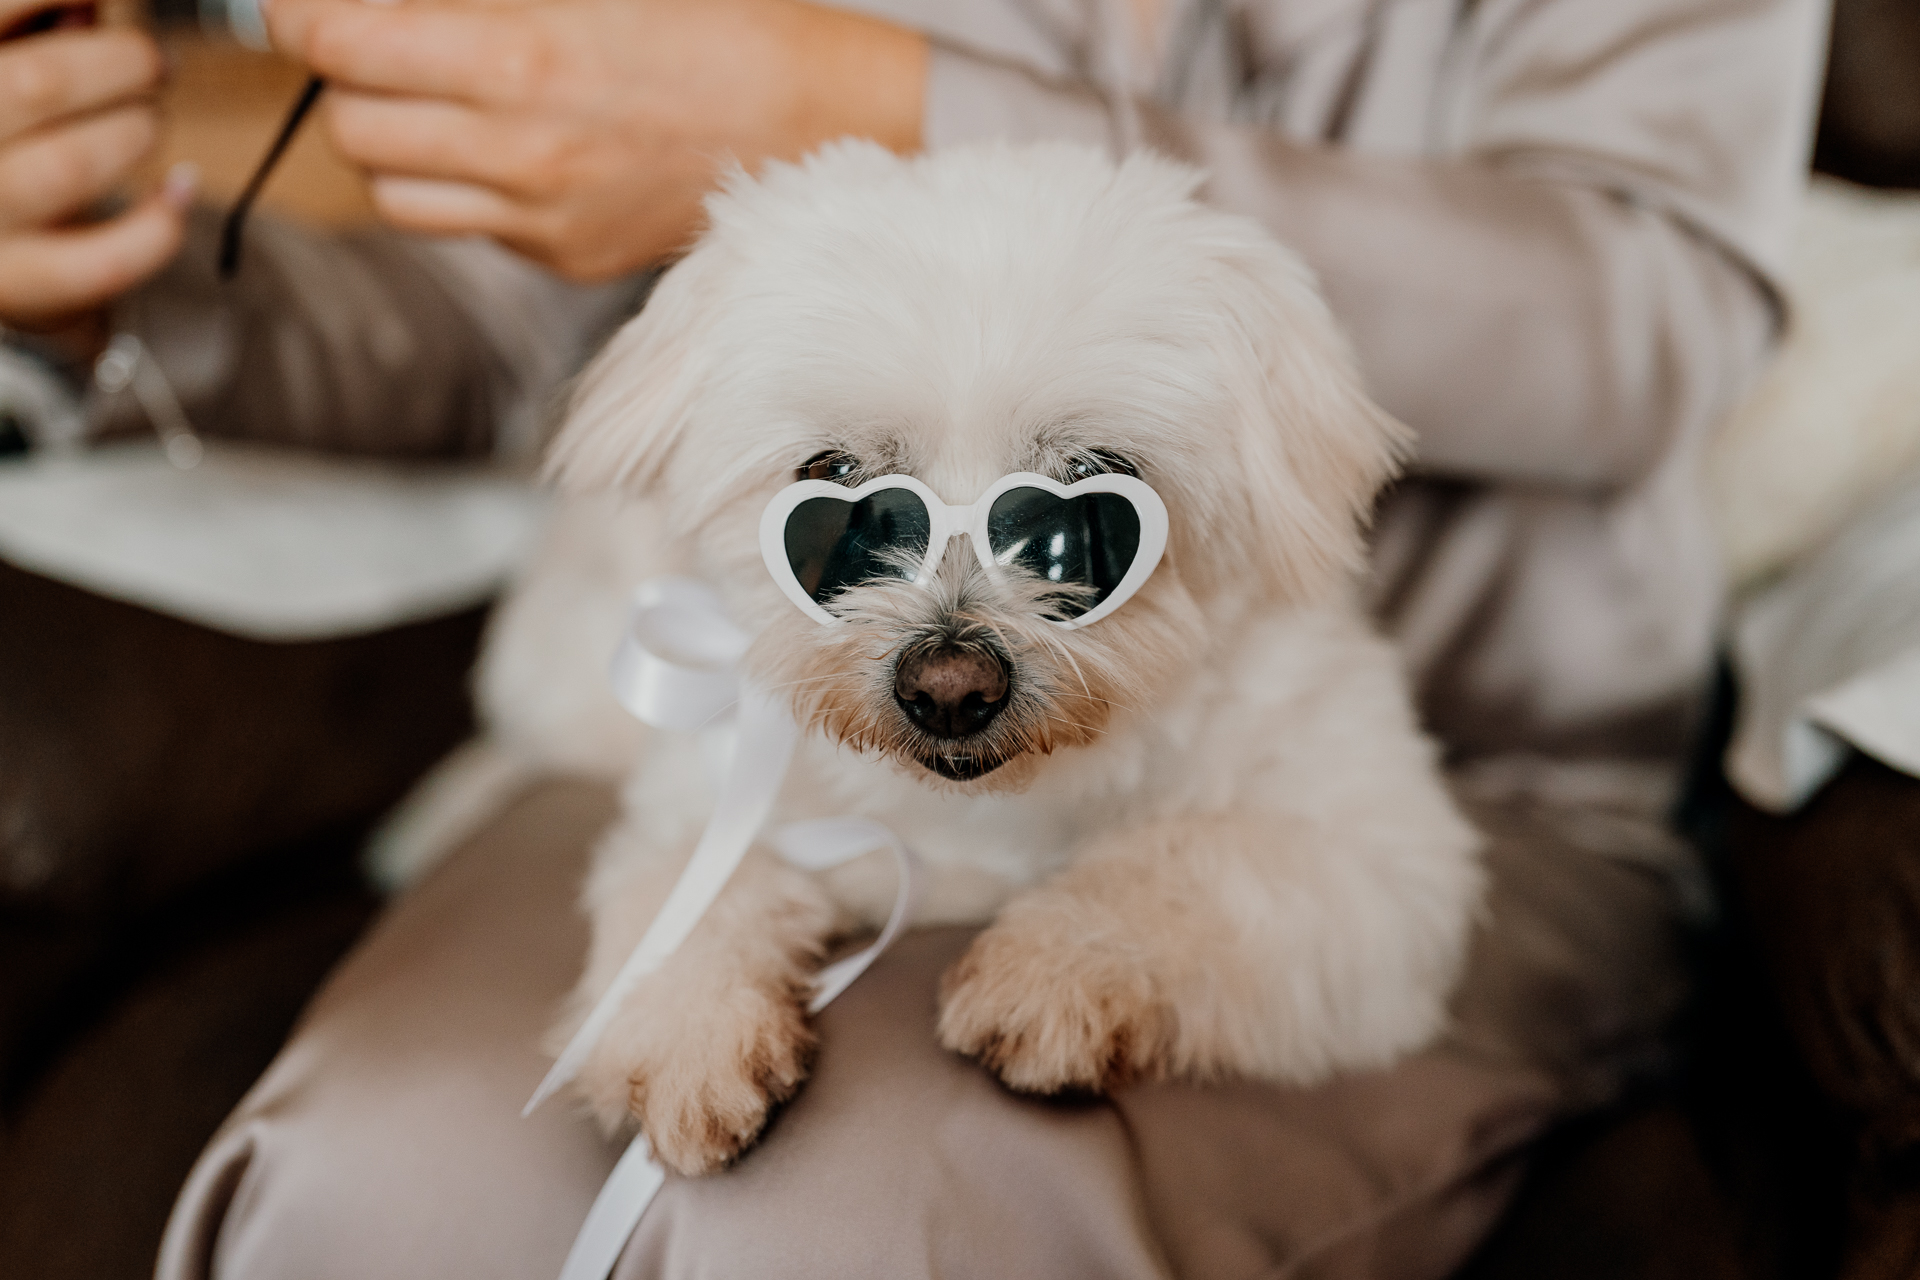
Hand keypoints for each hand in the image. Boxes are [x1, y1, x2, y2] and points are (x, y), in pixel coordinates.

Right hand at [0, 0, 191, 331]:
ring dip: (136, 131)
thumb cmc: (2, 137)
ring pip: (72, 165)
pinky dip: (161, 224)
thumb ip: (35, 29)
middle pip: (43, 84)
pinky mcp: (17, 283)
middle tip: (154, 63)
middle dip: (125, 62)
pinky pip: (103, 262)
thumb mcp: (6, 68)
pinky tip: (181, 191)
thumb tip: (90, 4)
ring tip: (148, 121)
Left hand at [268, 0, 925, 280]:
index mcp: (521, 57)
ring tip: (432, 100)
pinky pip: (465, 226)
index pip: (339, 43)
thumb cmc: (722, 23)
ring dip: (389, 140)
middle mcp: (520, 152)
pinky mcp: (565, 257)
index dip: (296, 15)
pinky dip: (459, 185)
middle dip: (343, 76)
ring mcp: (541, 218)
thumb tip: (390, 4)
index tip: (295, 5)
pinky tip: (509, 145)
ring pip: (390, 190)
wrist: (820, 121)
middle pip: (349, 124)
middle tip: (372, 42)